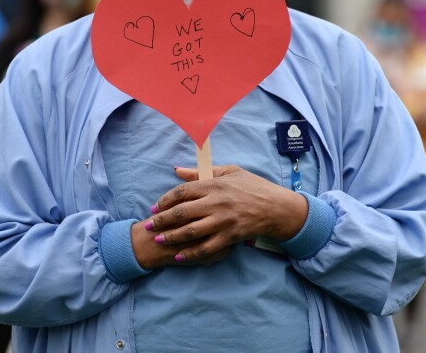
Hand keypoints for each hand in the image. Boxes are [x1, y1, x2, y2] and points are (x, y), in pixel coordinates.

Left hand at [139, 165, 307, 263]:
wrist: (277, 208)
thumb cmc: (253, 186)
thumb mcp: (229, 172)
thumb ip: (201, 172)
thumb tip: (177, 170)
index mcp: (214, 185)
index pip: (182, 192)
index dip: (164, 200)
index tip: (153, 207)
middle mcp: (216, 203)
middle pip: (182, 212)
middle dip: (161, 220)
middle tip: (147, 226)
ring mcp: (223, 221)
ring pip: (191, 231)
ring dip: (171, 237)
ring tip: (158, 240)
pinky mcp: (230, 237)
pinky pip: (207, 247)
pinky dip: (191, 253)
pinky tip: (179, 256)